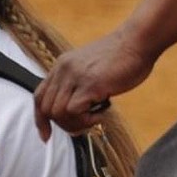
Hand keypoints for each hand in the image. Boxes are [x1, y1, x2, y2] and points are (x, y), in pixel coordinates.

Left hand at [34, 29, 154, 139]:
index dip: (40, 119)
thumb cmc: (121, 57)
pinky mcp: (89, 84)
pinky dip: (87, 120)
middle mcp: (63, 70)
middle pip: (46, 109)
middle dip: (63, 124)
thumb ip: (77, 85)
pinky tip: (102, 113)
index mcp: (61, 67)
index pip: (39, 97)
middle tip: (84, 125)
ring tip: (95, 117)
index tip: (46, 135)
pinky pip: (74, 111)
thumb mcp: (89, 69)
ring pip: (58, 113)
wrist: (137, 41)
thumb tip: (73, 111)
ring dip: (76, 123)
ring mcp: (74, 76)